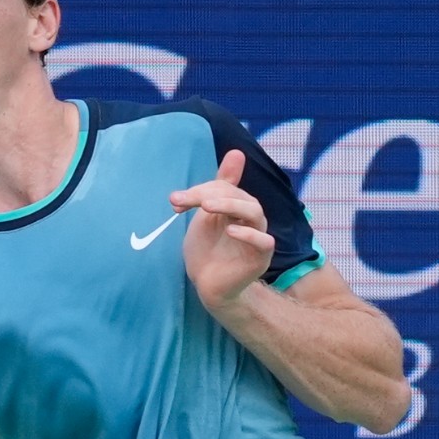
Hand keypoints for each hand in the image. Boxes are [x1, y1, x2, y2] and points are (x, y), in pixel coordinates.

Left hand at [169, 149, 273, 310]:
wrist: (207, 285)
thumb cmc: (207, 250)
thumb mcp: (205, 217)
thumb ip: (214, 189)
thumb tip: (237, 152)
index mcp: (237, 207)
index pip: (224, 188)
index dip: (200, 190)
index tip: (175, 201)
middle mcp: (251, 219)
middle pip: (239, 196)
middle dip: (210, 194)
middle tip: (184, 200)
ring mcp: (258, 238)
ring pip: (255, 213)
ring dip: (230, 205)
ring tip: (207, 206)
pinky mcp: (259, 258)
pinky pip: (264, 242)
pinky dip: (249, 235)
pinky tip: (231, 231)